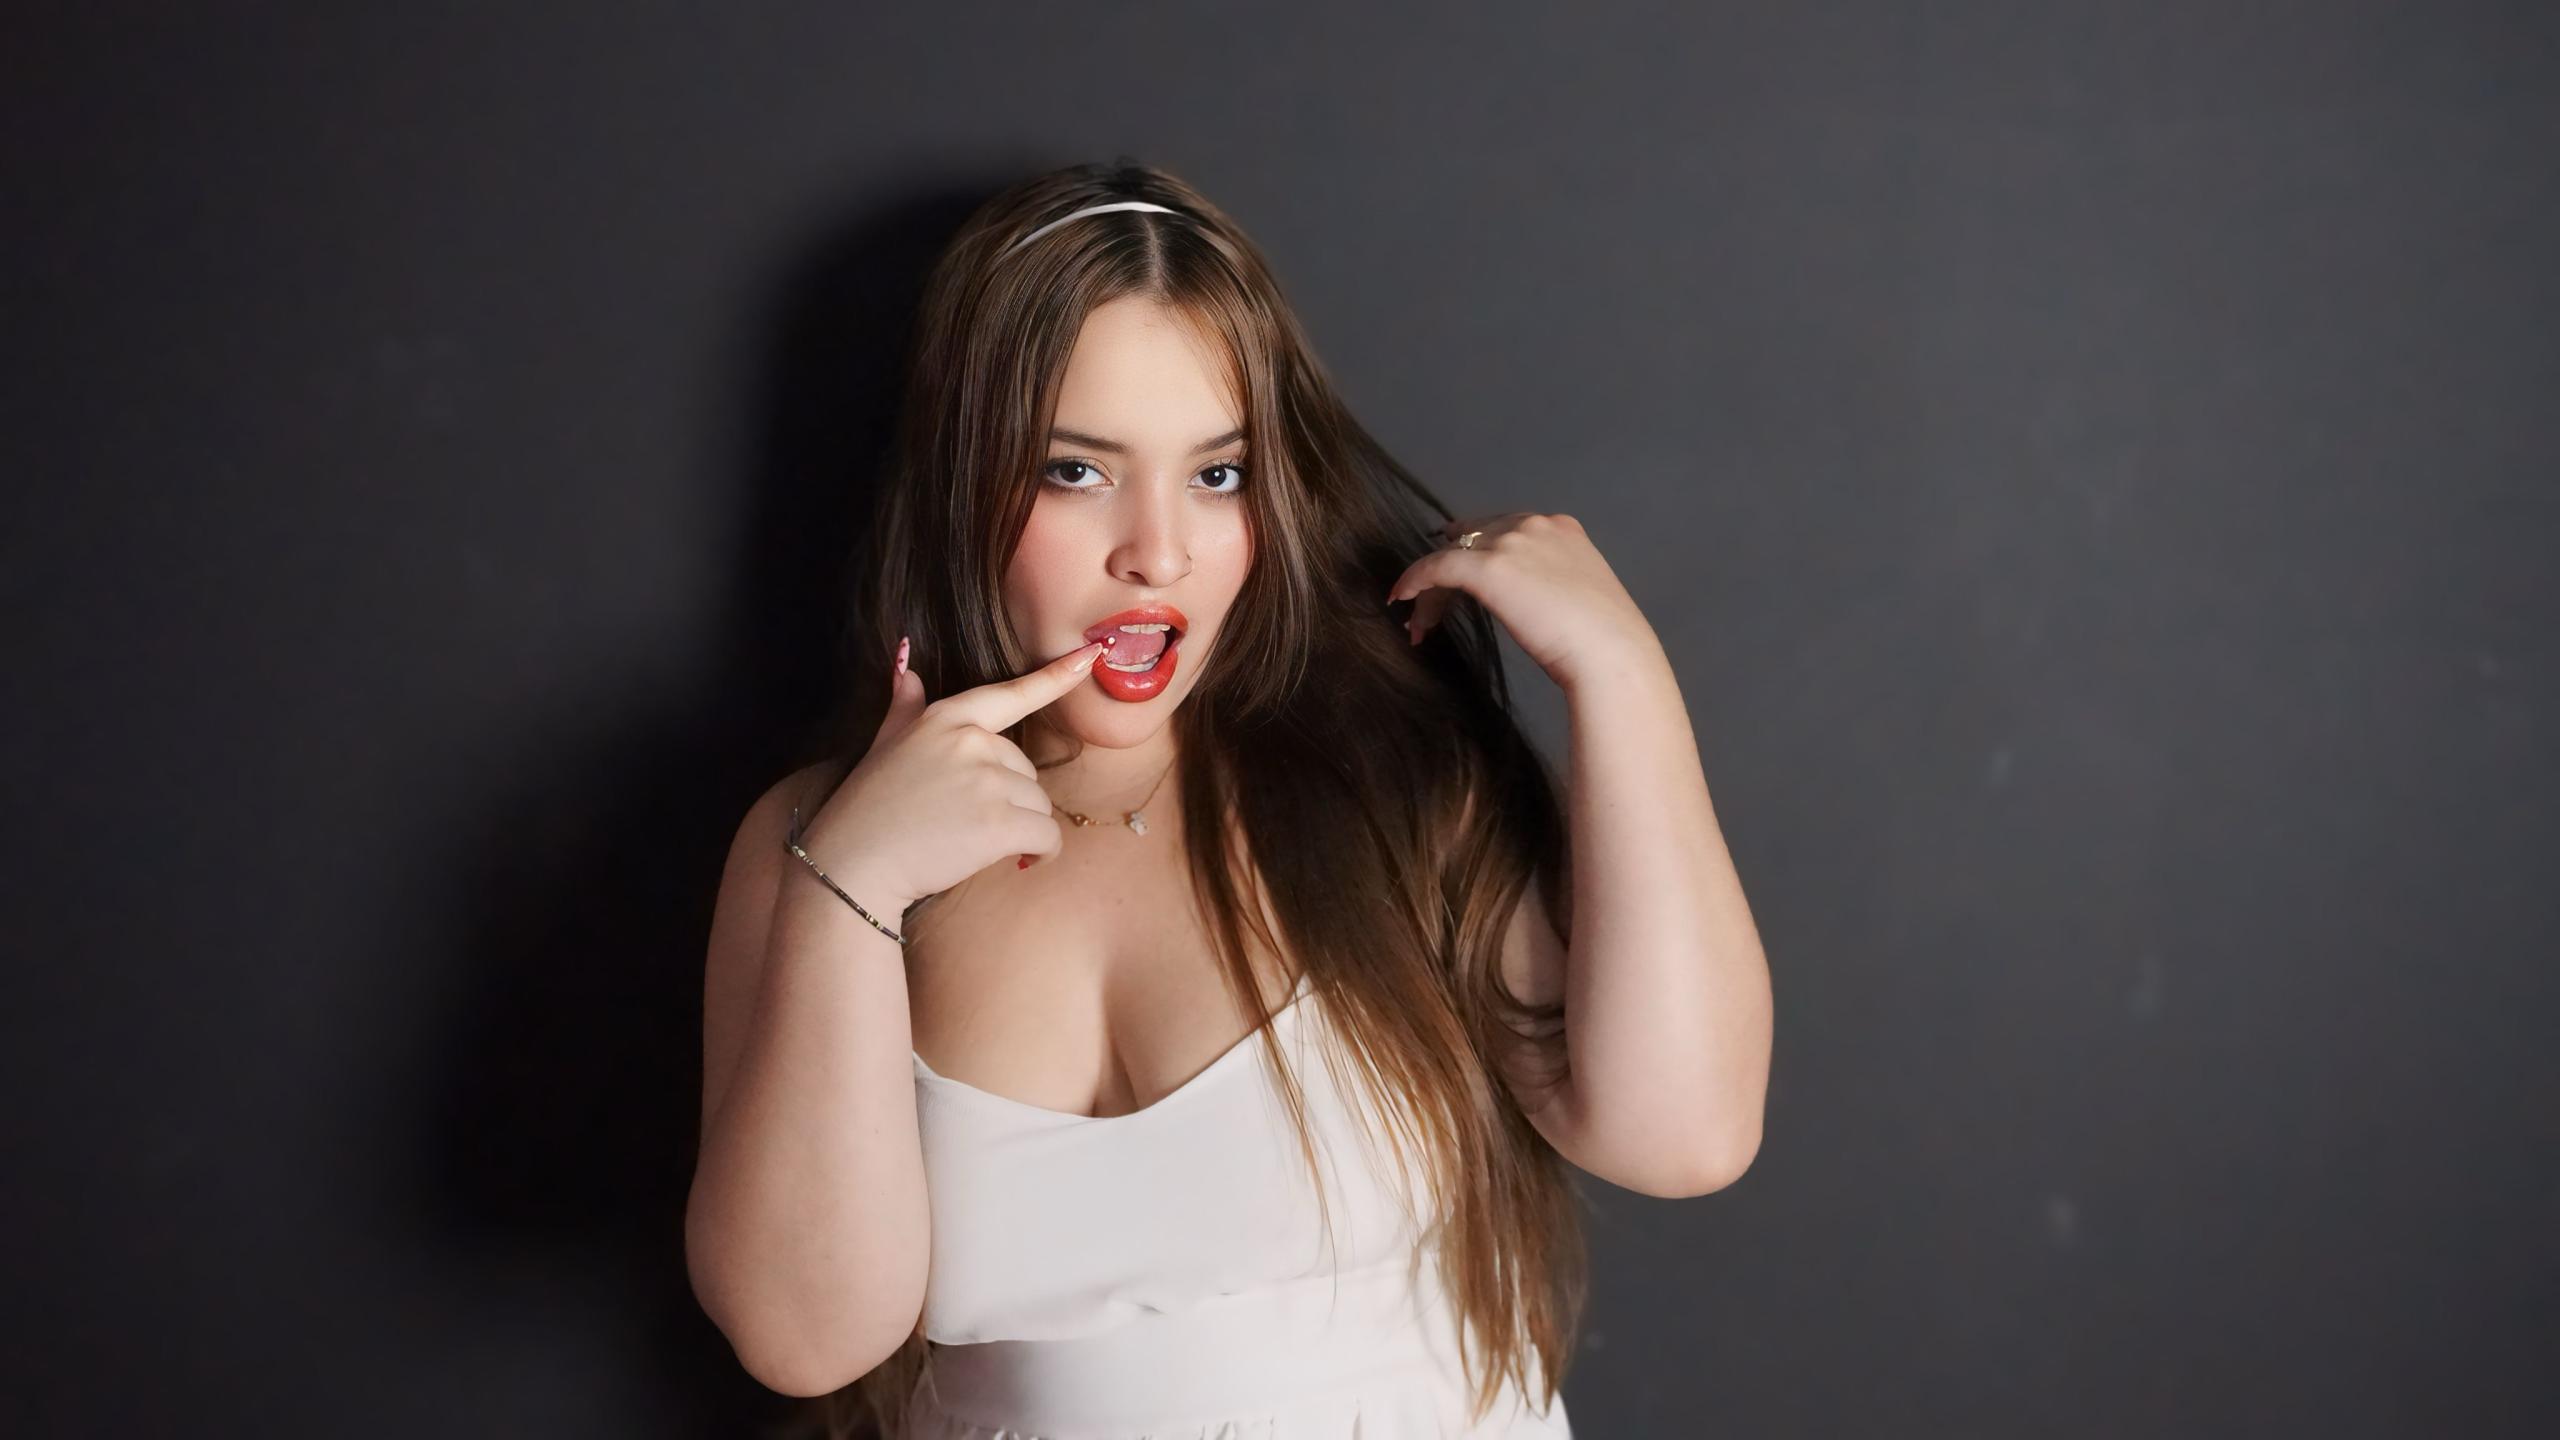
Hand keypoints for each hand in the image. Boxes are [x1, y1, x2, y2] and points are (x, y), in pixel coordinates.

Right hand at [798, 636, 1107, 906]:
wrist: (851, 865)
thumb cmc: (868, 809)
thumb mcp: (884, 745)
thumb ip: (904, 706)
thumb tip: (905, 665)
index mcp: (945, 719)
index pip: (1010, 694)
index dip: (1055, 676)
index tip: (1090, 657)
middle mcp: (970, 742)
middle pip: (1026, 769)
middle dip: (1009, 799)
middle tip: (965, 821)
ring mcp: (985, 781)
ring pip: (1039, 804)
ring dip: (1022, 828)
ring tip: (976, 843)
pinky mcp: (999, 823)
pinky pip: (1048, 835)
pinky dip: (1044, 852)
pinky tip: (1021, 861)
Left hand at [1385, 512, 1659, 689]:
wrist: (1611, 654)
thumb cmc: (1602, 639)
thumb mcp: (1579, 595)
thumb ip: (1551, 582)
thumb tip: (1527, 597)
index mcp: (1561, 528)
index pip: (1502, 532)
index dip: (1474, 556)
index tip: (1457, 584)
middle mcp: (1534, 524)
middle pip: (1472, 540)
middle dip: (1450, 573)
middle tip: (1432, 610)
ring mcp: (1511, 542)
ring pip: (1452, 556)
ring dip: (1431, 590)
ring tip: (1419, 622)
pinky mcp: (1489, 566)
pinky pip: (1436, 566)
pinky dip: (1415, 580)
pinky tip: (1402, 600)